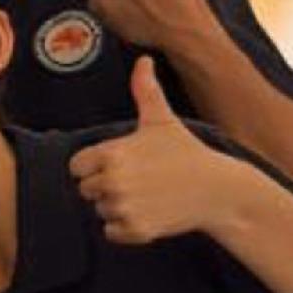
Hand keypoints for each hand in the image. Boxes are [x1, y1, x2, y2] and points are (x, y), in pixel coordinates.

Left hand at [65, 58, 241, 247]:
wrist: (216, 189)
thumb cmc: (186, 152)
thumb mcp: (162, 120)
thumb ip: (145, 91)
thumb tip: (143, 60)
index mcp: (111, 153)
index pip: (76, 167)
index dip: (94, 165)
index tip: (120, 163)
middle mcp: (112, 181)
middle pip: (86, 190)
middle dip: (106, 186)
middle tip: (138, 179)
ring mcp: (123, 207)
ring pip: (100, 211)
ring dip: (117, 207)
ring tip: (147, 195)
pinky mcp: (135, 230)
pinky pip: (111, 232)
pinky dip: (126, 227)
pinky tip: (149, 212)